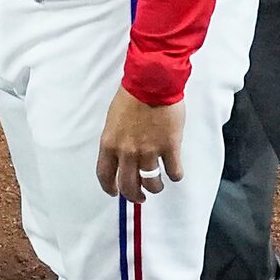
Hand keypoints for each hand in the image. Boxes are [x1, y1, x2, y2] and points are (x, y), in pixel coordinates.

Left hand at [95, 88, 187, 202]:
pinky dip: (175, 175)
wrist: (152, 82)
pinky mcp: (170, 147)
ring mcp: (149, 151)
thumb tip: (121, 156)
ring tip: (158, 185)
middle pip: (128, 186)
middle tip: (140, 197)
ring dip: (155, 187)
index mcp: (110, 144)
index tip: (114, 193)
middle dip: (134, 196)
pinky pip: (173, 172)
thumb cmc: (132, 96)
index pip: (105, 175)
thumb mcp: (113, 120)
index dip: (110, 188)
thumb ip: (116, 141)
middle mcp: (127, 152)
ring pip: (152, 183)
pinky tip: (175, 172)